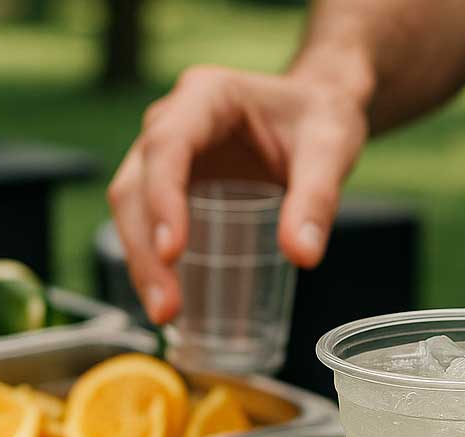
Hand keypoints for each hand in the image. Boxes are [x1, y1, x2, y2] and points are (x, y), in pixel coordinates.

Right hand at [107, 64, 369, 322]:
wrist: (318, 107)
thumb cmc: (321, 118)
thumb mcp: (331, 151)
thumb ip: (317, 199)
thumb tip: (302, 256)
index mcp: (207, 96)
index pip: (167, 146)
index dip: (163, 199)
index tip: (172, 252)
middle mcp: (174, 121)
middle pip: (137, 185)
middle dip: (145, 249)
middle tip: (167, 308)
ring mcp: (167, 154)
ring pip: (132, 207)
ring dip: (142, 262)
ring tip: (167, 313)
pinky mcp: (175, 183)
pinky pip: (150, 222)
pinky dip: (154, 261)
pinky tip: (171, 299)